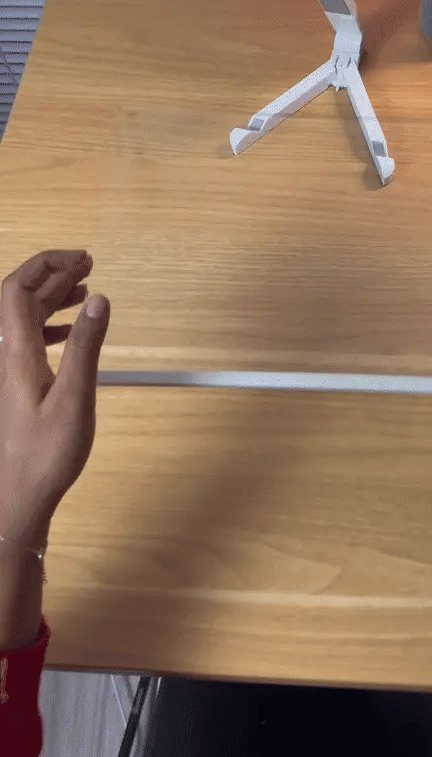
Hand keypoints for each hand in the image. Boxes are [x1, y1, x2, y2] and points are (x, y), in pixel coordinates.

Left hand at [0, 249, 109, 548]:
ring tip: (85, 289)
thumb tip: (98, 298)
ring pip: (24, 319)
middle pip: (19, 298)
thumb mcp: (75, 399)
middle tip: (88, 264)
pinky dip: (51, 325)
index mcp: (16, 352)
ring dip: (52, 297)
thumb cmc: (46, 455)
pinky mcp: (17, 386)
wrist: (17, 497)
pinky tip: (71, 331)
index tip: (81, 258)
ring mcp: (10, 371)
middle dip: (52, 274)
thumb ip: (87, 346)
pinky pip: (29, 340)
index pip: (18, 289)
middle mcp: (7, 356)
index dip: (46, 264)